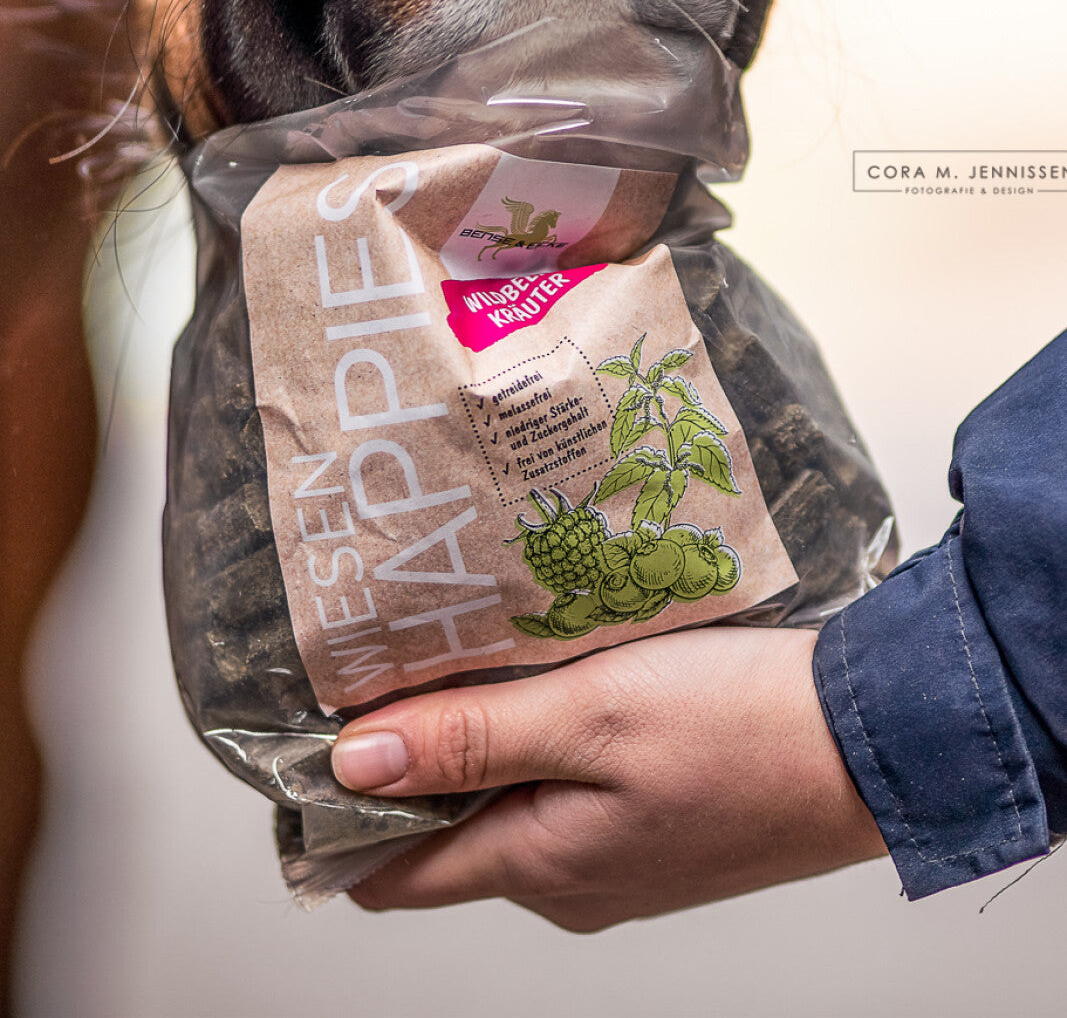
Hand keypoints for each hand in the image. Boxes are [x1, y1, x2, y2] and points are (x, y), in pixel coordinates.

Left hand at [331, 626, 885, 931]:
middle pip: (442, 831)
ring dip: (476, 737)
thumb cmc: (744, 728)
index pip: (389, 874)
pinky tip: (549, 674)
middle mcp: (566, 879)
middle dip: (406, 757)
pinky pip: (561, 788)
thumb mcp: (592, 716)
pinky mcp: (652, 823)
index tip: (310, 736)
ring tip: (469, 651)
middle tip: (392, 659)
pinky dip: (537, 736)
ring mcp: (613, 856)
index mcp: (538, 865)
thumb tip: (351, 765)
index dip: (336, 816)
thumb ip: (469, 739)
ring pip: (503, 801)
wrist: (875, 742)